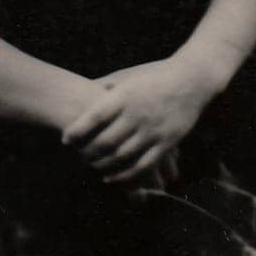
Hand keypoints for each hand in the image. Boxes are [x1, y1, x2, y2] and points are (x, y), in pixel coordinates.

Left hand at [61, 59, 208, 185]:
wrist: (190, 79)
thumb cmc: (155, 77)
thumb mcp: (130, 77)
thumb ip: (108, 87)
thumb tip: (86, 90)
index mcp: (125, 96)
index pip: (95, 116)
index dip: (77, 130)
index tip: (65, 139)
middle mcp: (138, 115)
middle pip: (106, 141)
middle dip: (88, 152)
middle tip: (78, 156)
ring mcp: (153, 131)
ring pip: (123, 157)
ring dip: (104, 166)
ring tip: (93, 167)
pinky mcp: (167, 143)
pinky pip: (143, 166)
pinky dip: (125, 176)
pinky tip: (112, 179)